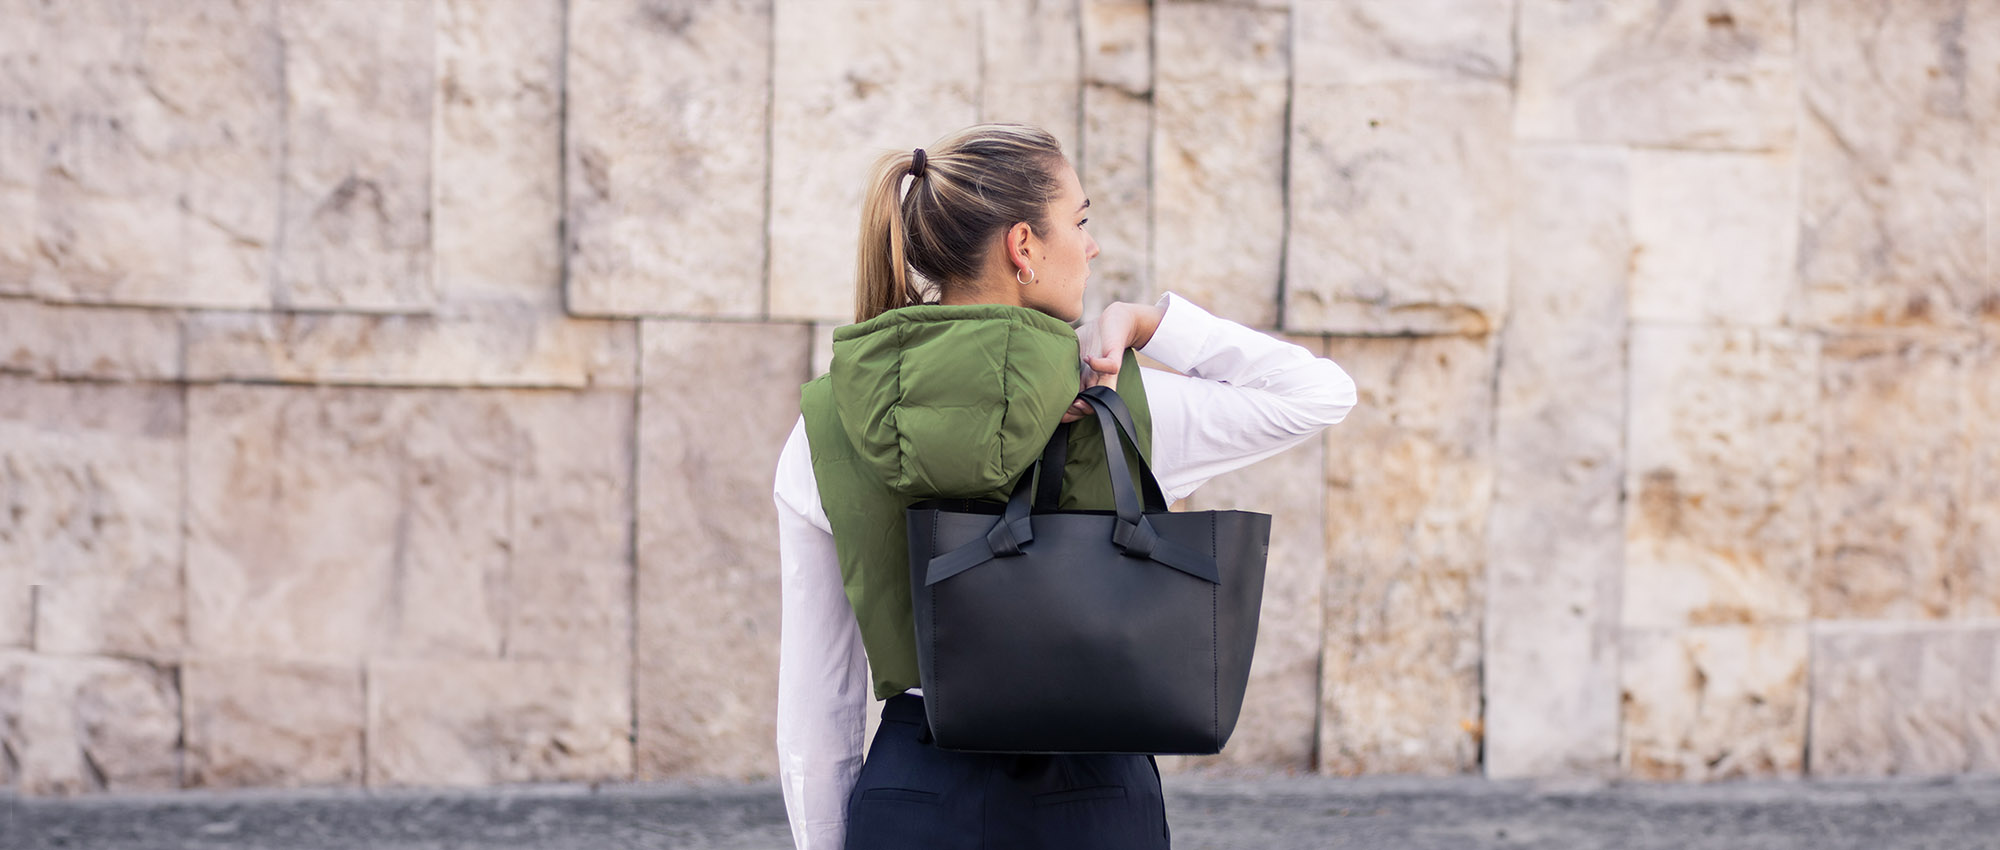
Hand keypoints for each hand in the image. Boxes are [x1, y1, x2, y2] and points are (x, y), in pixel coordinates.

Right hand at [1061, 301, 1165, 422]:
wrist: (1116, 320)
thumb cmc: (1091, 338)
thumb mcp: (1069, 353)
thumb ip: (1057, 363)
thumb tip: (1032, 369)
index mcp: (1084, 381)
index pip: (1076, 405)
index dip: (1065, 412)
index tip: (1052, 411)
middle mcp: (1095, 379)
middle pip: (1088, 406)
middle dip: (1075, 412)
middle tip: (1062, 411)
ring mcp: (1105, 369)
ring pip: (1101, 394)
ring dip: (1088, 401)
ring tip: (1075, 401)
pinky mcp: (1114, 355)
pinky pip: (1110, 367)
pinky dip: (1098, 365)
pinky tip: (1087, 359)